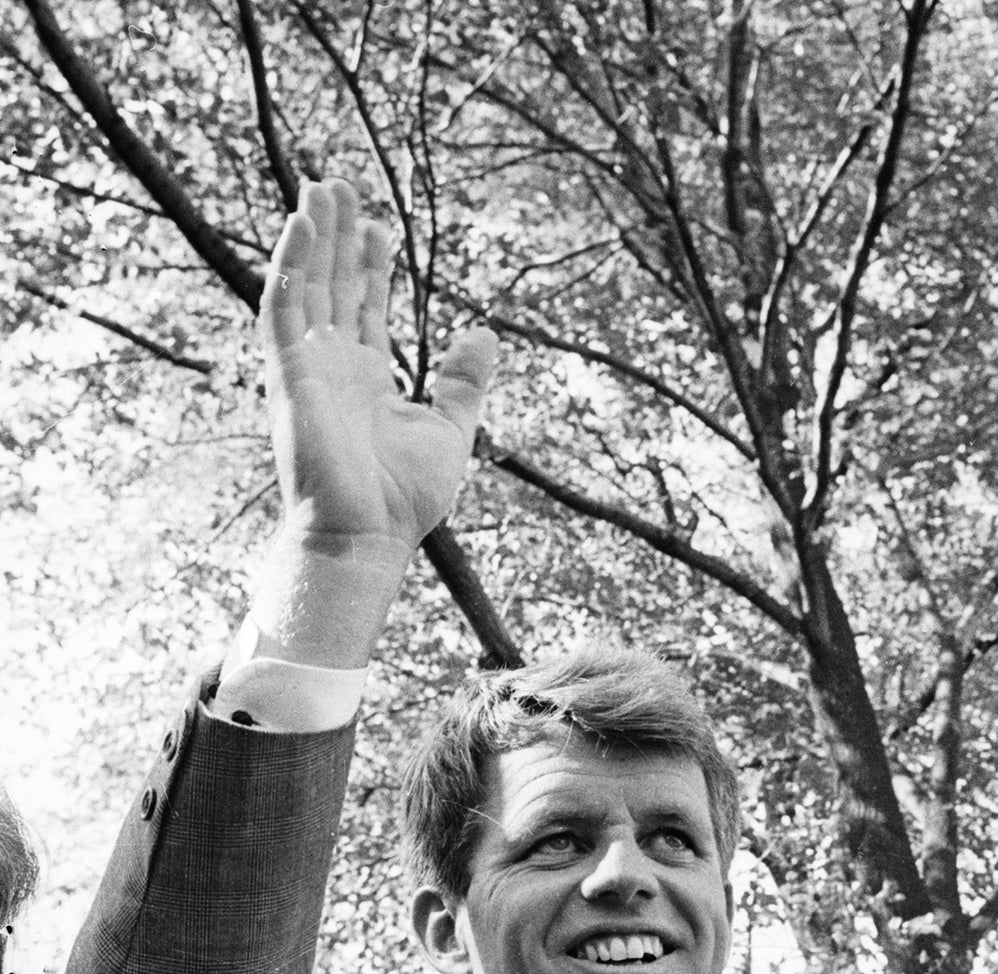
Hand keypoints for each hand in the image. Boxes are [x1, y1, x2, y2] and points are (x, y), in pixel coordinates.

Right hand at [260, 178, 496, 556]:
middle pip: (332, 284)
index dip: (370, 265)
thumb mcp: (449, 430)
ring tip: (321, 185)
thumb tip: (484, 333)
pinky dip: (290, 263)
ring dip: (312, 235)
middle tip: (341, 182)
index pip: (364, 307)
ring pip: (306, 283)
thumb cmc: (403, 499)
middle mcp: (332, 367)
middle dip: (336, 234)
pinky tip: (303, 223)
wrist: (366, 535)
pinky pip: (282, 306)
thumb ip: (464, 382)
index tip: (377, 225)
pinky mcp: (287, 373)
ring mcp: (306, 367)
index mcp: (367, 380)